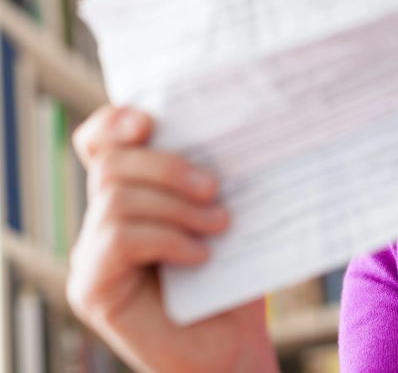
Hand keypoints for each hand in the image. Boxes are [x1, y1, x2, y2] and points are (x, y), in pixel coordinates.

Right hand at [67, 105, 278, 372]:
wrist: (233, 349)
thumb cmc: (234, 280)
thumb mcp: (226, 217)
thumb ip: (209, 180)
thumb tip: (234, 131)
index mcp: (131, 194)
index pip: (99, 142)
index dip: (114, 121)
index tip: (150, 120)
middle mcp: (101, 221)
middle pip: (111, 164)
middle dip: (168, 166)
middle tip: (216, 188)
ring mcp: (92, 256)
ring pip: (117, 199)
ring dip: (177, 206)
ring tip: (221, 225)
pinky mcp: (93, 289)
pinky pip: (120, 240)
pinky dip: (167, 239)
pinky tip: (201, 256)